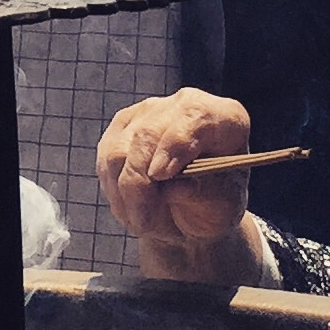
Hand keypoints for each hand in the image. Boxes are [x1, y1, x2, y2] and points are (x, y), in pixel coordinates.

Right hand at [96, 89, 269, 285]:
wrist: (197, 211)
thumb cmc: (216, 204)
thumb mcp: (222, 207)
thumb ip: (204, 194)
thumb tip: (175, 187)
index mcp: (223, 117)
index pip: (194, 116)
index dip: (174, 144)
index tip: (160, 176)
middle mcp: (184, 105)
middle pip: (146, 135)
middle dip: (138, 184)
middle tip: (143, 224)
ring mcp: (149, 113)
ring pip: (118, 151)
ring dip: (125, 195)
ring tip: (143, 224)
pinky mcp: (121, 128)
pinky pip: (106, 162)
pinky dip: (115, 193)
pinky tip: (132, 211)